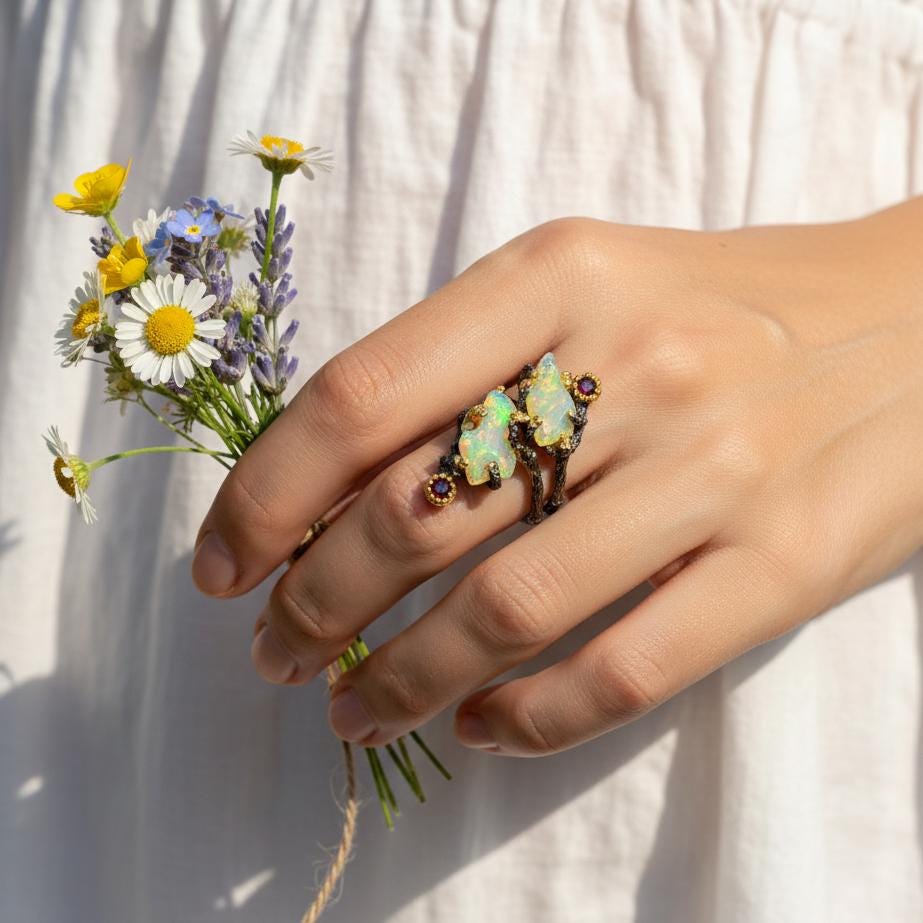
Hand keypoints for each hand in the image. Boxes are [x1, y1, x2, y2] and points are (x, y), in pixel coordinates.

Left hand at [191, 205, 922, 755]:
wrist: (917, 323)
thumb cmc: (721, 306)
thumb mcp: (586, 286)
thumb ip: (463, 366)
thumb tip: (326, 487)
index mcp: (560, 275)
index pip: (360, 398)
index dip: (264, 498)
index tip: (221, 569)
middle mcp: (633, 364)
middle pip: (414, 515)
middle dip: (313, 608)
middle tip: (276, 656)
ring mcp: (714, 469)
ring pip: (505, 610)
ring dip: (399, 681)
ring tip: (351, 711)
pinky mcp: (782, 563)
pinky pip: (621, 670)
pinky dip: (525, 720)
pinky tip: (478, 728)